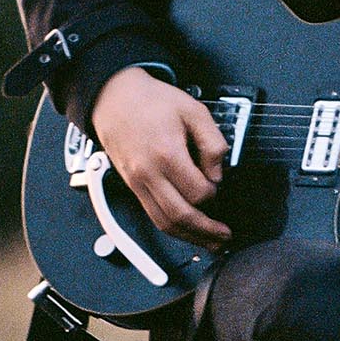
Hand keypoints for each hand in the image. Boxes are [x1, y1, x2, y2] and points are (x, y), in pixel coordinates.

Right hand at [89, 67, 232, 248]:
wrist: (114, 98)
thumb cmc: (152, 101)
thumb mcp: (193, 110)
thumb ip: (212, 142)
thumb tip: (218, 173)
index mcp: (166, 153)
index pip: (198, 191)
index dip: (214, 193)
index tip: (218, 184)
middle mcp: (148, 173)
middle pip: (180, 216)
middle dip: (206, 231)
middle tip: (224, 236)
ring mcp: (137, 183)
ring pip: (164, 223)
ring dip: (190, 237)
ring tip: (210, 242)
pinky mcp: (132, 187)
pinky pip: (153, 216)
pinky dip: (172, 228)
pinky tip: (187, 231)